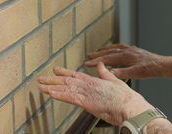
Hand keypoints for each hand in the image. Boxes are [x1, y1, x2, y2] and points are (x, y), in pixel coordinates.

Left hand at [38, 63, 152, 125]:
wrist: (130, 107)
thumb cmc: (126, 98)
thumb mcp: (116, 81)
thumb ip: (106, 73)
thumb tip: (101, 65)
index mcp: (96, 81)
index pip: (76, 75)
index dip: (64, 72)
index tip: (55, 70)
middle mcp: (90, 86)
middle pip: (68, 81)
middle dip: (53, 80)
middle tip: (41, 78)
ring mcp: (88, 94)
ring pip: (66, 89)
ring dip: (52, 87)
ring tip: (41, 86)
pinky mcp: (87, 103)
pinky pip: (70, 98)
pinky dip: (60, 95)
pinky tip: (51, 93)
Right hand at [85, 44, 164, 79]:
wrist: (162, 65)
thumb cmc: (150, 70)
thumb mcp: (135, 73)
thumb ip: (122, 73)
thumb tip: (109, 73)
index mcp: (126, 55)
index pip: (107, 59)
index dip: (96, 61)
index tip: (86, 63)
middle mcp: (128, 50)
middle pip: (110, 51)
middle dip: (98, 54)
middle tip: (88, 56)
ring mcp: (132, 50)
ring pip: (116, 48)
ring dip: (106, 50)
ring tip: (99, 51)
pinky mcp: (136, 51)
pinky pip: (123, 48)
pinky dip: (116, 48)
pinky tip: (116, 50)